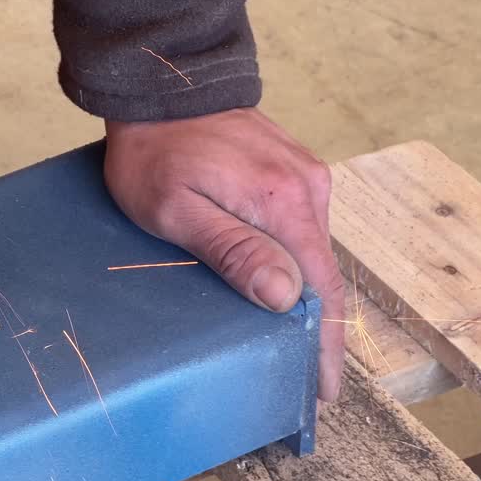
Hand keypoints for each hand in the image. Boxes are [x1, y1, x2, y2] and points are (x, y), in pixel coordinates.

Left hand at [105, 108, 344, 400]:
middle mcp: (308, 189)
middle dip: (319, 332)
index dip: (325, 345)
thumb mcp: (177, 211)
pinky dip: (298, 265)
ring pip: (313, 254)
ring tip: (296, 348)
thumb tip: (286, 296)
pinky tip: (283, 292)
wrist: (162, 90)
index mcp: (284, 203)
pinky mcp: (294, 172)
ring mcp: (305, 177)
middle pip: (323, 277)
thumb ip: (232, 251)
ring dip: (308, 299)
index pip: (321, 290)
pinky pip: (303, 231)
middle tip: (307, 383)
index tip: (324, 390)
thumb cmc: (155, 154)